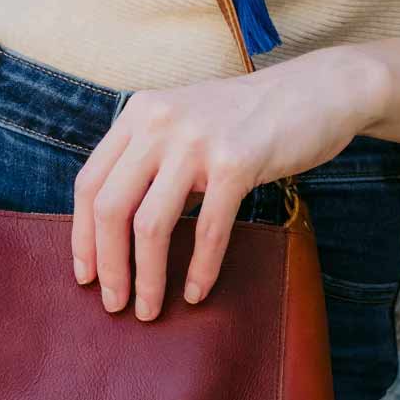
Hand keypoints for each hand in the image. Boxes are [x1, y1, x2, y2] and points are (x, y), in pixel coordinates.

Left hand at [71, 46, 388, 320]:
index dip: (82, 236)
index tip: (85, 276)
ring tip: (149, 309)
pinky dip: (199, 269)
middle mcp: (159, 122)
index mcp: (140, 114)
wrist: (318, 89)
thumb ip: (150, 159)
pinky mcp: (237, 161)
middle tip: (114, 305)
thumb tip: (114, 229)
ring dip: (147, 278)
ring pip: (150, 224)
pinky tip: (196, 293)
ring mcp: (197, 140)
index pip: (89, 183)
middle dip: (109, 266)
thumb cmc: (248, 120)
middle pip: (110, 208)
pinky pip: (207, 230)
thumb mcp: (185, 124)